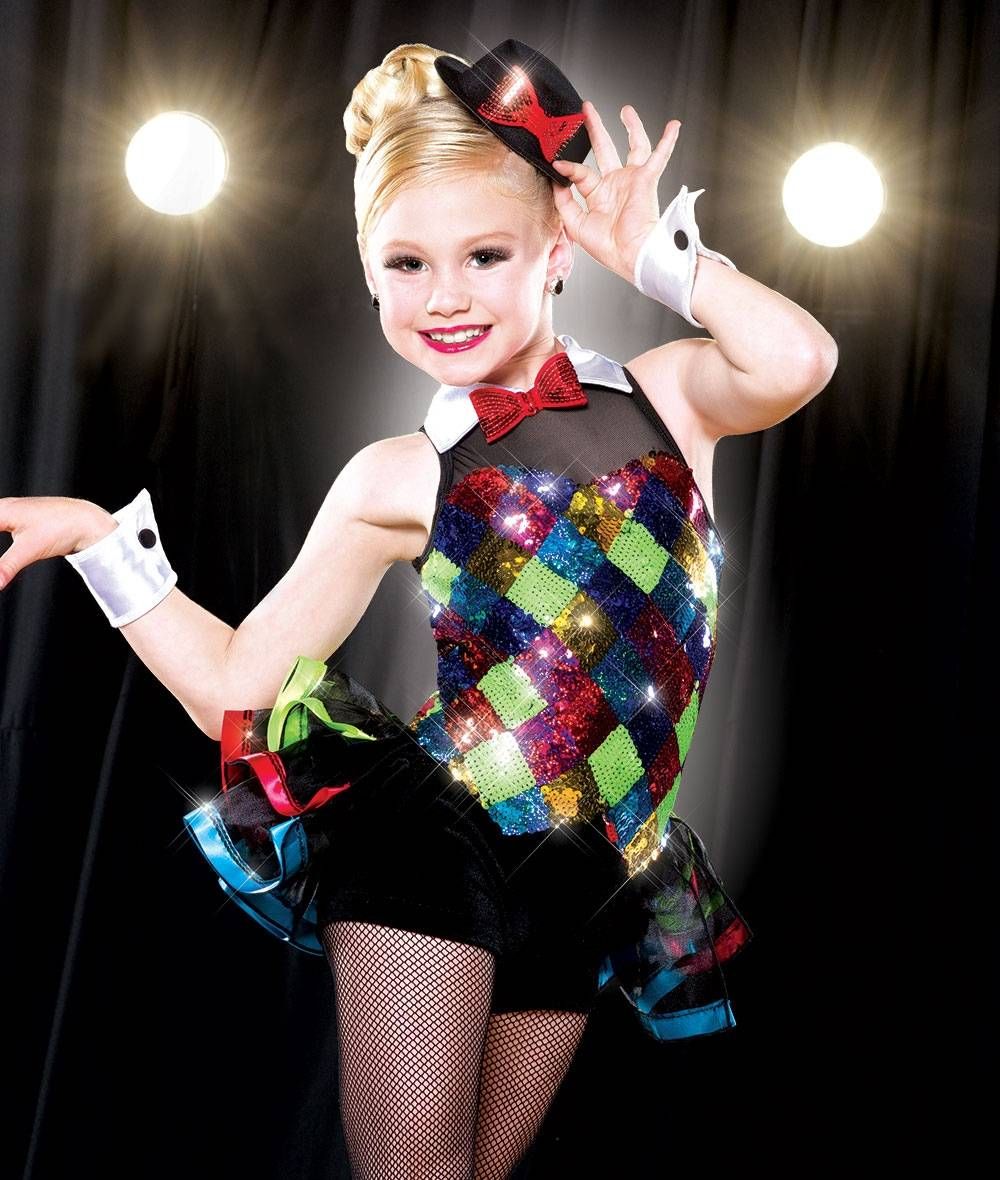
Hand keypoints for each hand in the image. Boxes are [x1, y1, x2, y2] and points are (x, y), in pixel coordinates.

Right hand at [0, 496, 116, 589]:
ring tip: (1, 568)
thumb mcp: (30, 549)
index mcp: (1, 510)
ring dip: (0, 556)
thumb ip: (6, 567)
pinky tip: (2, 562)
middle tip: (8, 561)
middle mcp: (3, 508)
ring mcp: (12, 514)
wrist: (88, 521)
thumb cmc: (61, 527)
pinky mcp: (21, 522)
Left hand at [552, 100, 680, 283]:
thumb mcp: (575, 225)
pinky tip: (673, 125)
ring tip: (626, 110)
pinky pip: (659, 156)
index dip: (569, 166)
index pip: (581, 172)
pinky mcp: (645, 179)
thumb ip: (564, 202)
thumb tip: (557, 181)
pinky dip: (667, 141)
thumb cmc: (608, 248)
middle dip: (595, 128)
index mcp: (599, 196)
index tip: (556, 160)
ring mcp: (631, 180)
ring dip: (632, 127)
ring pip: (633, 146)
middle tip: (587, 110)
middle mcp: (616, 185)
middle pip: (605, 149)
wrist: (631, 255)